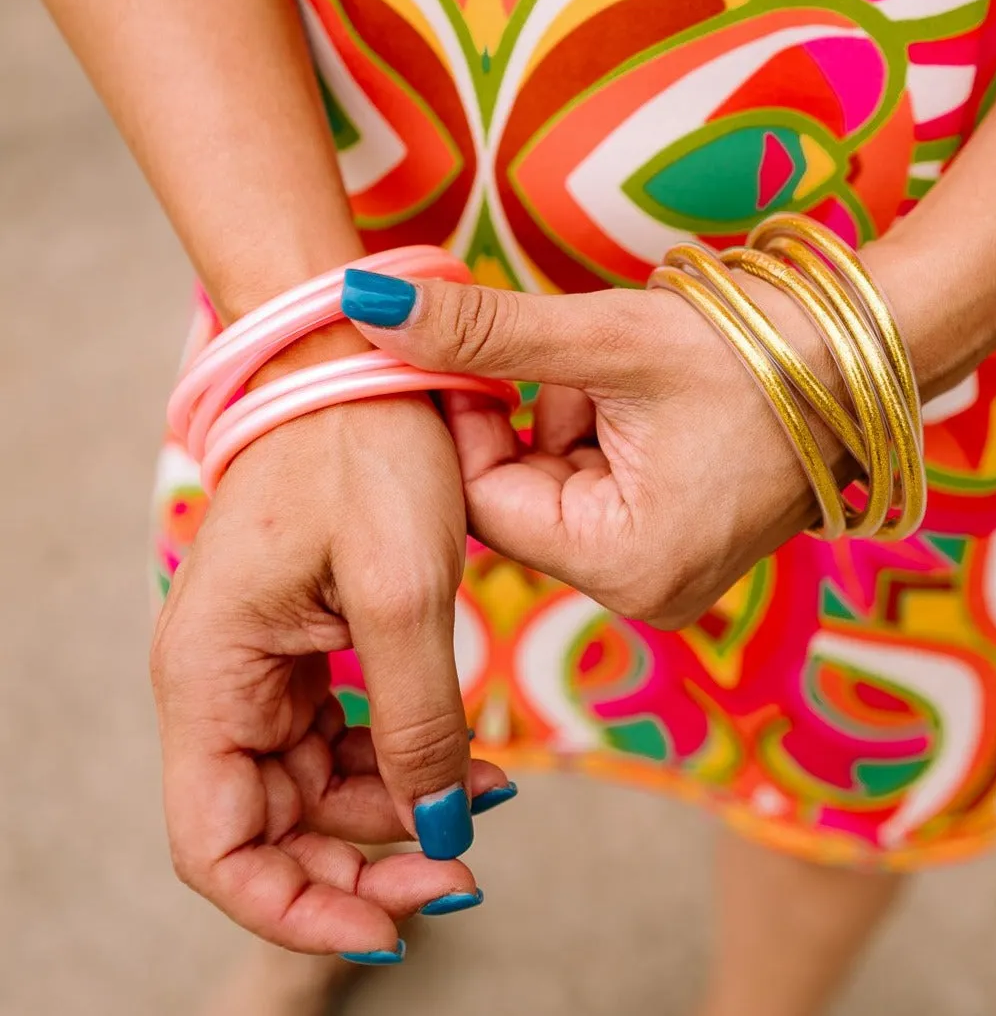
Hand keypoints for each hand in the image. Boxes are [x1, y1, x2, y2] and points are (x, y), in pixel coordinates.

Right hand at [151, 398, 509, 954]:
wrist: (357, 365)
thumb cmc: (364, 451)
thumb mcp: (405, 590)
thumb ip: (417, 719)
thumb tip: (436, 833)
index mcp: (213, 675)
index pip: (217, 844)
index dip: (294, 907)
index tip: (390, 926)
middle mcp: (220, 681)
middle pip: (272, 826)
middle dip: (363, 863)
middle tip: (462, 874)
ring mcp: (260, 664)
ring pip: (313, 787)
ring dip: (393, 810)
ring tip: (486, 799)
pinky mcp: (303, 643)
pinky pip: (340, 733)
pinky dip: (400, 757)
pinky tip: (467, 761)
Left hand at [340, 265, 876, 628]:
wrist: (873, 348)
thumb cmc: (762, 345)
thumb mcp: (608, 336)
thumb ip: (484, 328)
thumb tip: (367, 303)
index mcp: (626, 564)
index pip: (489, 503)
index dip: (467, 422)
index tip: (466, 350)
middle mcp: (643, 588)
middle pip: (520, 500)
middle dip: (527, 416)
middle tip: (558, 351)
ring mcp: (664, 571)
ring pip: (555, 489)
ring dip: (564, 418)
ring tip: (623, 371)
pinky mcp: (677, 541)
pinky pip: (597, 489)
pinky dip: (597, 433)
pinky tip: (641, 394)